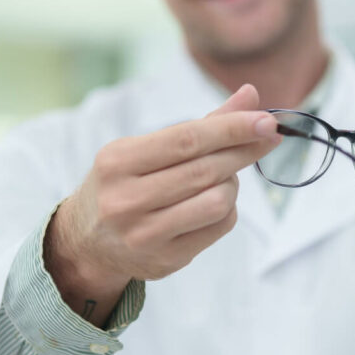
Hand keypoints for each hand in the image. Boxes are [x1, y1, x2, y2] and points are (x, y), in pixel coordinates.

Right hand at [45, 84, 280, 325]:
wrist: (86, 242)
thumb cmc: (125, 183)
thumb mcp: (147, 148)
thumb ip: (201, 124)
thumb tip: (250, 95)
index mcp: (117, 161)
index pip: (187, 139)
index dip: (232, 128)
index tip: (266, 120)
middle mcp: (126, 200)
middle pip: (206, 170)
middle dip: (244, 150)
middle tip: (268, 137)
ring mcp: (145, 234)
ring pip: (218, 201)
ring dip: (232, 183)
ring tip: (223, 177)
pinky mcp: (165, 259)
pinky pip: (219, 226)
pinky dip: (228, 208)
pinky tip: (214, 202)